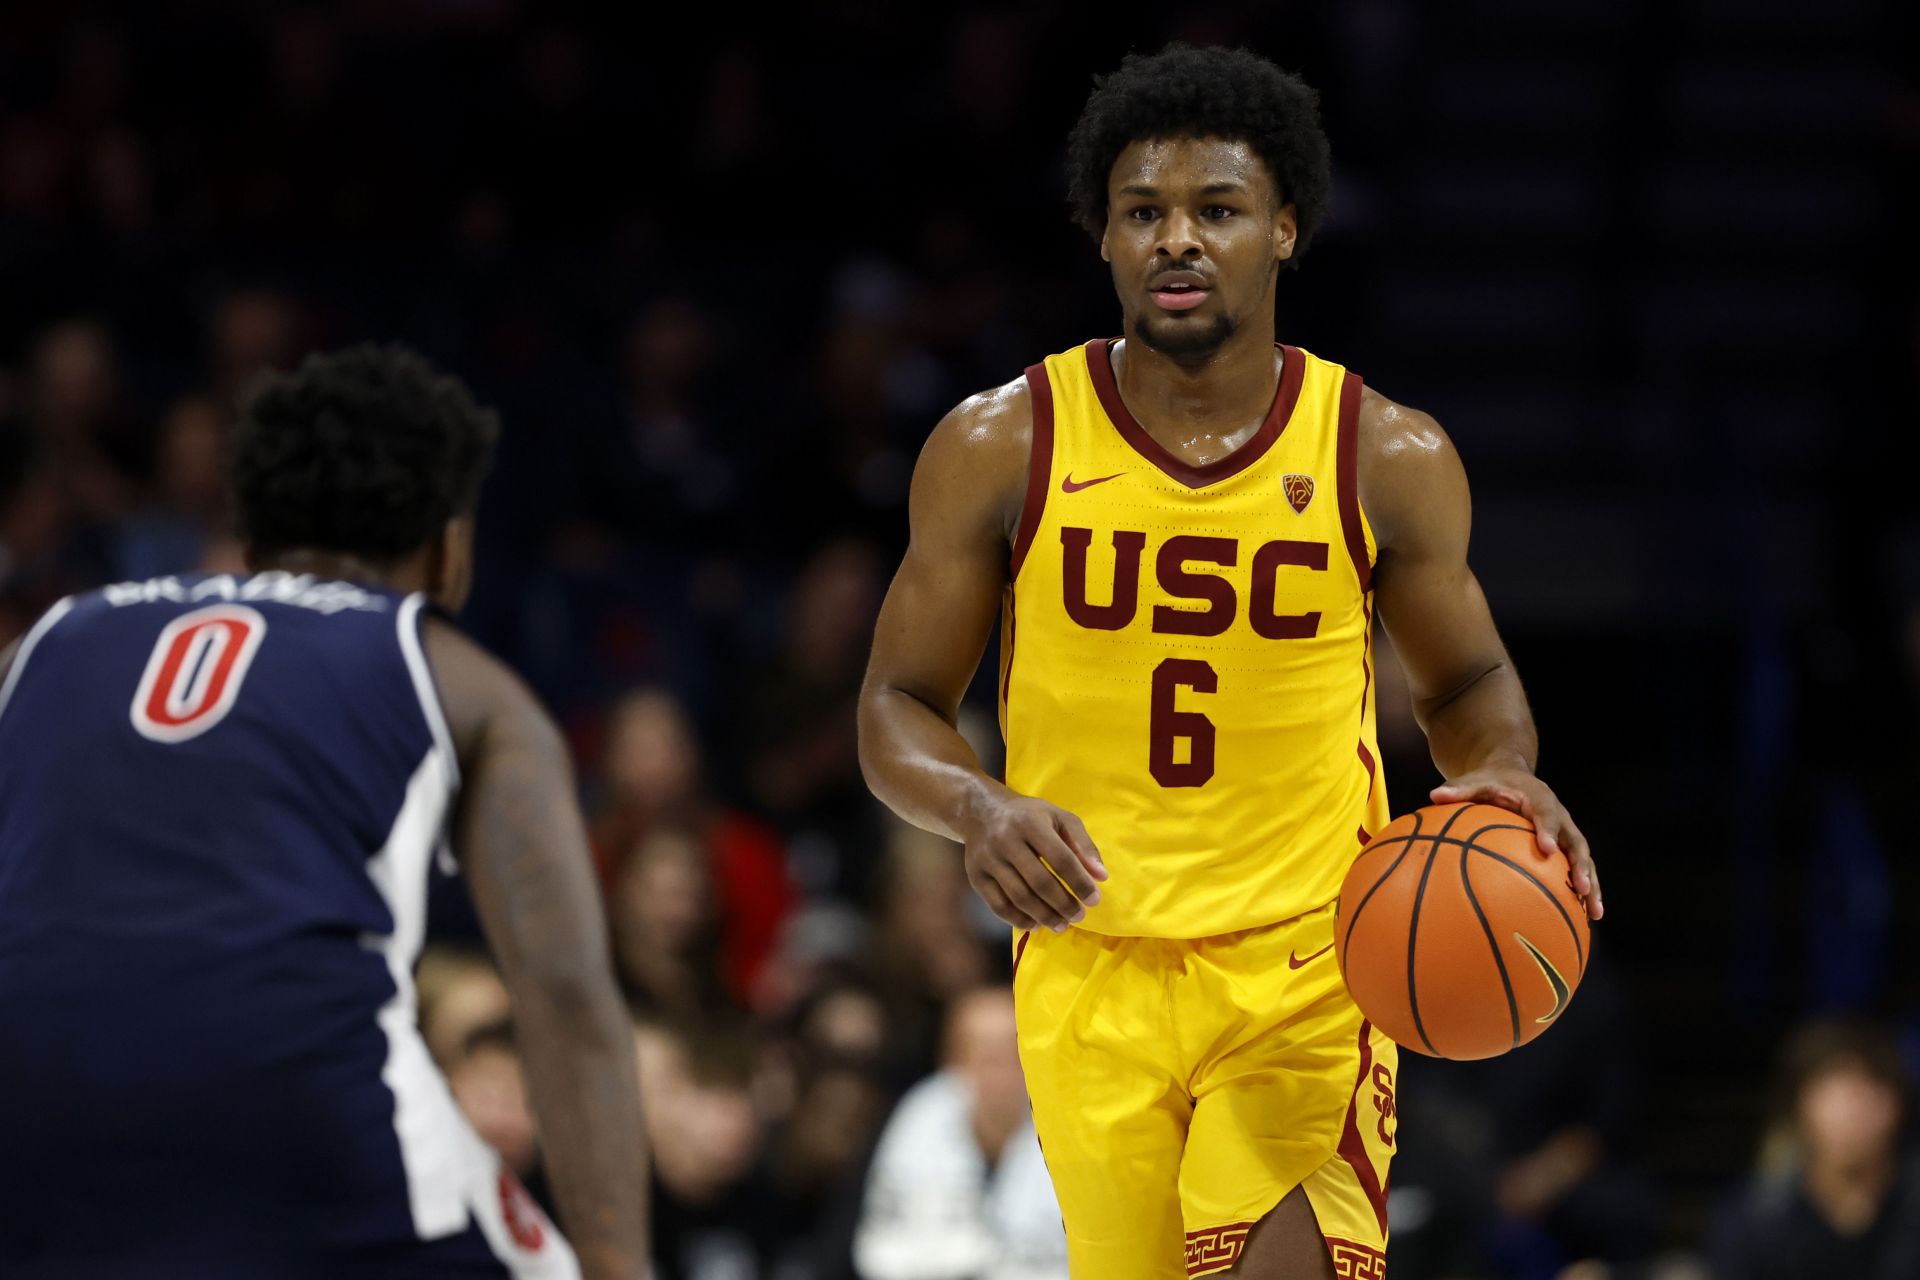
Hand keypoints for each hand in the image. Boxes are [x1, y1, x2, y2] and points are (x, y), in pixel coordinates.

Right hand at [959, 791, 1106, 931]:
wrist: (981, 812)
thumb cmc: (1029, 816)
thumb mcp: (1059, 818)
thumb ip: (1083, 845)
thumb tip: (1101, 877)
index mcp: (1031, 823)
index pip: (1060, 858)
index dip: (1079, 882)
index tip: (1094, 900)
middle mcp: (1006, 840)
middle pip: (1039, 882)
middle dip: (1063, 904)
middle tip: (1079, 917)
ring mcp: (988, 860)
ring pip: (1019, 897)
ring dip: (1044, 916)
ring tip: (1062, 925)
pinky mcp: (976, 876)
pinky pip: (998, 905)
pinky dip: (1019, 920)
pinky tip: (1036, 925)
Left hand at [1432, 768, 1600, 919]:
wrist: (1513, 775)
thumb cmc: (1491, 782)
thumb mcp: (1475, 781)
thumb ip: (1459, 789)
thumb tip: (1434, 795)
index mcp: (1540, 799)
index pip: (1547, 814)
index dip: (1549, 830)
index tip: (1547, 849)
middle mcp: (1560, 817)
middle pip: (1577, 842)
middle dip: (1581, 865)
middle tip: (1580, 887)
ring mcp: (1566, 834)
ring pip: (1584, 860)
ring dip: (1591, 886)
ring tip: (1593, 913)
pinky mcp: (1565, 848)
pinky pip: (1577, 870)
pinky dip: (1583, 892)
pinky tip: (1583, 919)